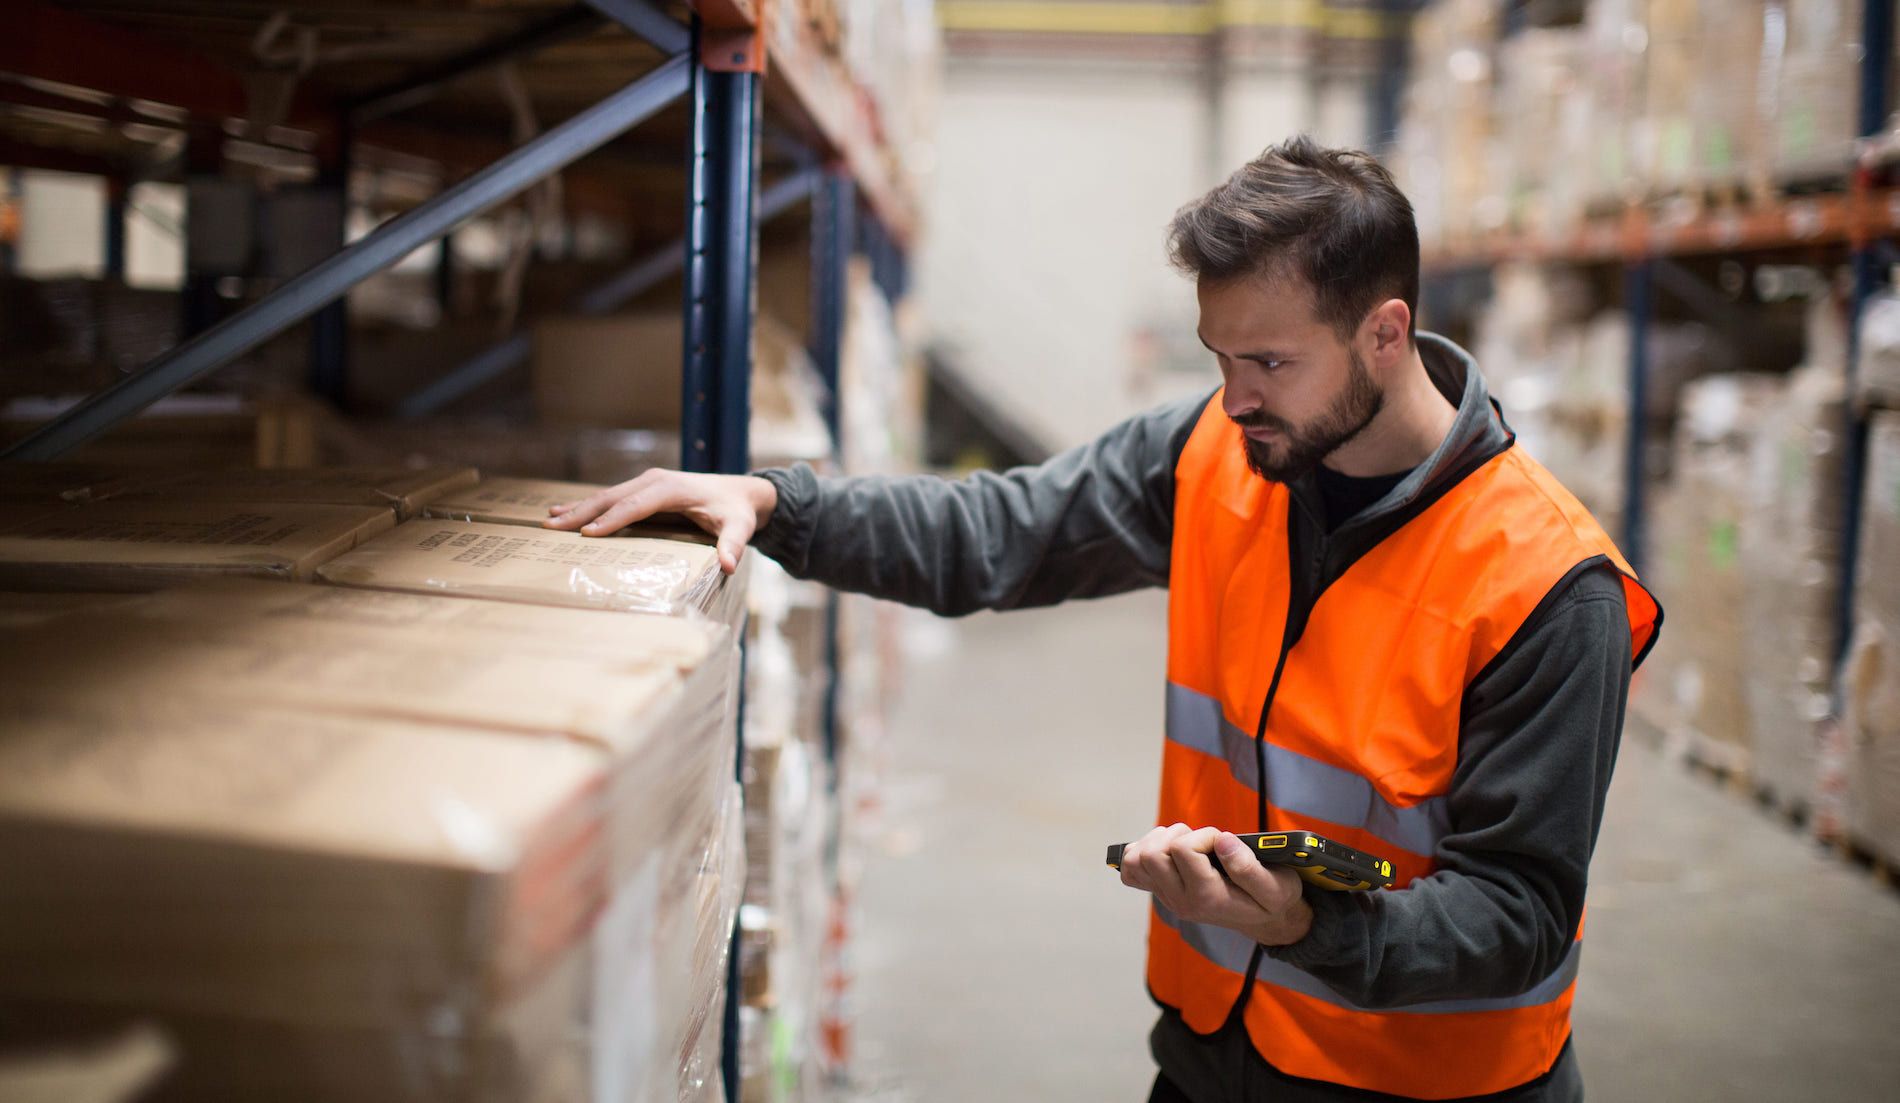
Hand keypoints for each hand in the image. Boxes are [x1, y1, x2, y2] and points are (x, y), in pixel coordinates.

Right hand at [542, 469, 778, 573]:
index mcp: (671, 488)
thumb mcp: (739, 526)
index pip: (635, 505)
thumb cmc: (737, 511)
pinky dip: (588, 506)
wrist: (741, 492)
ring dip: (578, 509)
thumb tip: (728, 564)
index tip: (587, 533)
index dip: (611, 519)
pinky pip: (612, 499)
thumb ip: (733, 543)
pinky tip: (564, 513)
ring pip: (606, 496)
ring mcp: (646, 483)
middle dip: (582, 514)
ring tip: (549, 521)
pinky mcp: (643, 490)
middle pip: (612, 498)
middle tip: (552, 529)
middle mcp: (654, 481)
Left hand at [1117, 824, 1311, 946]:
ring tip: (1187, 843)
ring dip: (1160, 840)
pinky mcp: (1162, 891)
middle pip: (1150, 855)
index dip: (1204, 835)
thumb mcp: (1276, 887)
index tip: (1225, 842)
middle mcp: (1180, 900)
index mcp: (1206, 897)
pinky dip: (1144, 851)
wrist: (1266, 921)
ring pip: (1137, 858)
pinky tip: (1169, 850)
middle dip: (1176, 836)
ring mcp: (1168, 897)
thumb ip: (1249, 866)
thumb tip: (1222, 840)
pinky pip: (1132, 869)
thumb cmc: (1273, 900)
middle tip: (1201, 841)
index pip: (1182, 850)